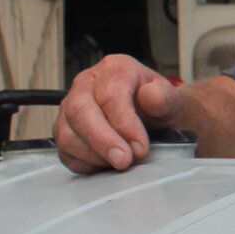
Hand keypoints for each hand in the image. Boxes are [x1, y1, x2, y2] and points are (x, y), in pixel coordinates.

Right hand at [55, 55, 182, 173]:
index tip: (140, 147)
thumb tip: (149, 96)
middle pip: (80, 111)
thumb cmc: (159, 106)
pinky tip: (106, 164)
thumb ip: (164, 97)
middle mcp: (86, 84)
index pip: (110, 94)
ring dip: (93, 154)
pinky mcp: (64, 130)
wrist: (152, 118)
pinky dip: (84, 163)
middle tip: (124, 160)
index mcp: (115, 69)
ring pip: (66, 133)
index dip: (124, 124)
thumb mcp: (170, 99)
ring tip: (120, 162)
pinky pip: (64, 152)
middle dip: (102, 140)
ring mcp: (70, 108)